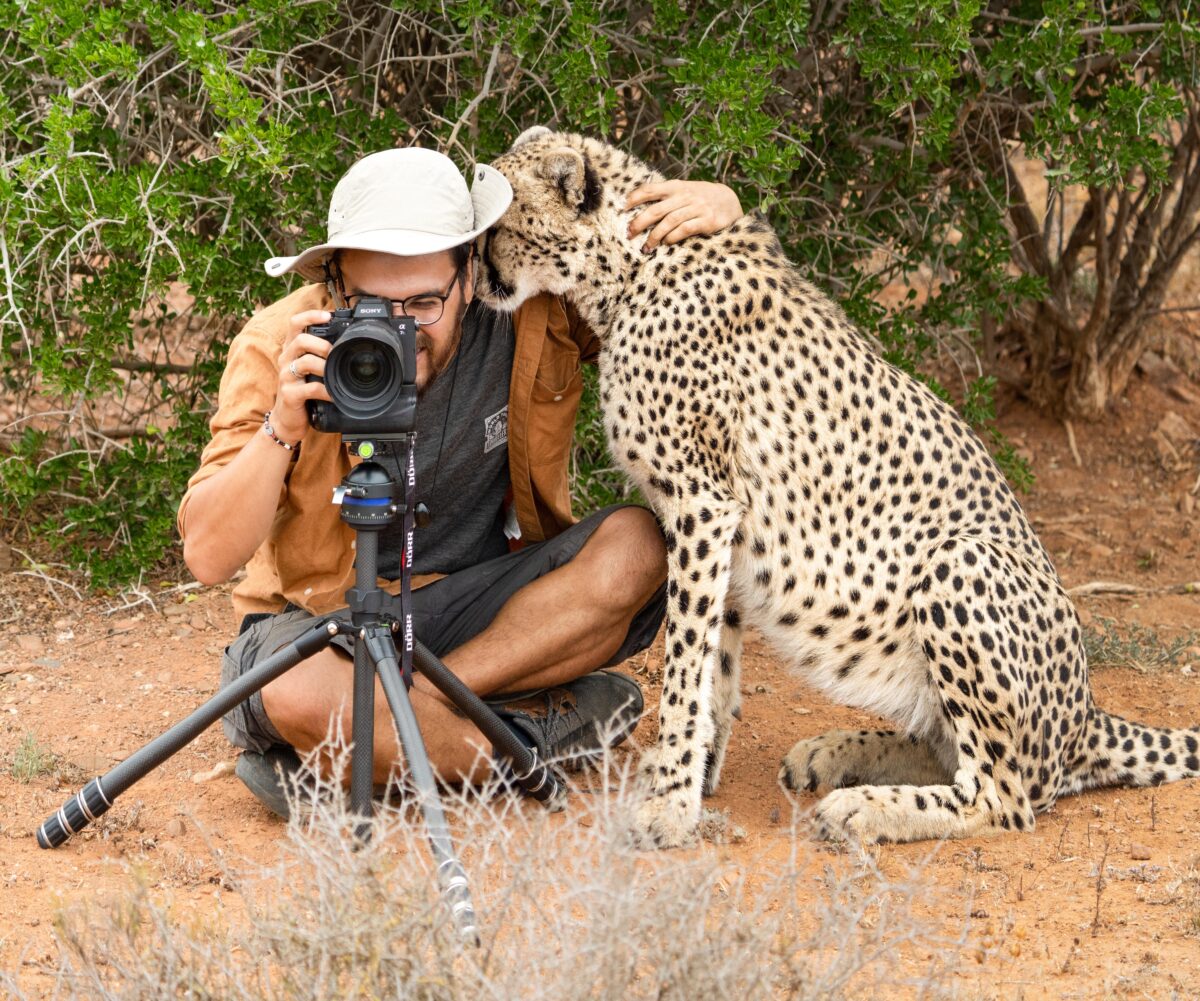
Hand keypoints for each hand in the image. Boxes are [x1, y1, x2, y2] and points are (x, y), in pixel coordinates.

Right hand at [270, 310, 334, 444]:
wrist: (287, 420)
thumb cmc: (302, 392)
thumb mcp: (309, 370)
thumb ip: (320, 356)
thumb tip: (345, 343)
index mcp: (291, 350)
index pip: (295, 324)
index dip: (310, 316)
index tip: (327, 315)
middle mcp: (286, 359)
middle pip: (300, 340)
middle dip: (321, 344)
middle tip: (334, 353)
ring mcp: (286, 377)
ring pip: (305, 362)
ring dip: (325, 366)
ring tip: (335, 374)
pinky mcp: (289, 394)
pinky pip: (311, 388)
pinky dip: (327, 390)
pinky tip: (335, 395)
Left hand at [625, 180, 742, 250]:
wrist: (730, 201)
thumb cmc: (702, 198)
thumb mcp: (685, 190)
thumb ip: (666, 196)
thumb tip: (640, 206)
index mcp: (677, 187)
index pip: (651, 189)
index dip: (635, 197)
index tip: (623, 207)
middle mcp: (686, 196)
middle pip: (656, 209)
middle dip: (640, 222)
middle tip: (629, 234)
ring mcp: (697, 208)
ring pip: (669, 221)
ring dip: (654, 235)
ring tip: (646, 246)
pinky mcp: (707, 221)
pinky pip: (685, 229)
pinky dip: (673, 237)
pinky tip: (666, 243)